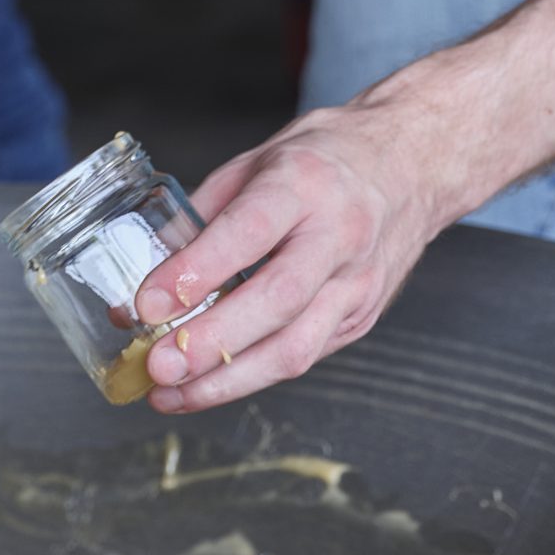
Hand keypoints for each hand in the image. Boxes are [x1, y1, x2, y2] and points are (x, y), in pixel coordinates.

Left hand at [129, 99, 451, 411]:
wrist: (409, 167)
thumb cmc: (323, 160)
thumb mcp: (255, 162)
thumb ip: (201, 217)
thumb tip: (144, 281)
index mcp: (305, 183)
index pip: (249, 231)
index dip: (197, 271)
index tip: (148, 303)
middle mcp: (339, 235)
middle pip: (277, 301)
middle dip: (212, 343)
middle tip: (158, 366)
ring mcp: (357, 283)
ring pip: (295, 347)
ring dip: (227, 381)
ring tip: (170, 393)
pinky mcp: (361, 318)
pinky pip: (304, 355)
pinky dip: (250, 376)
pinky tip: (208, 383)